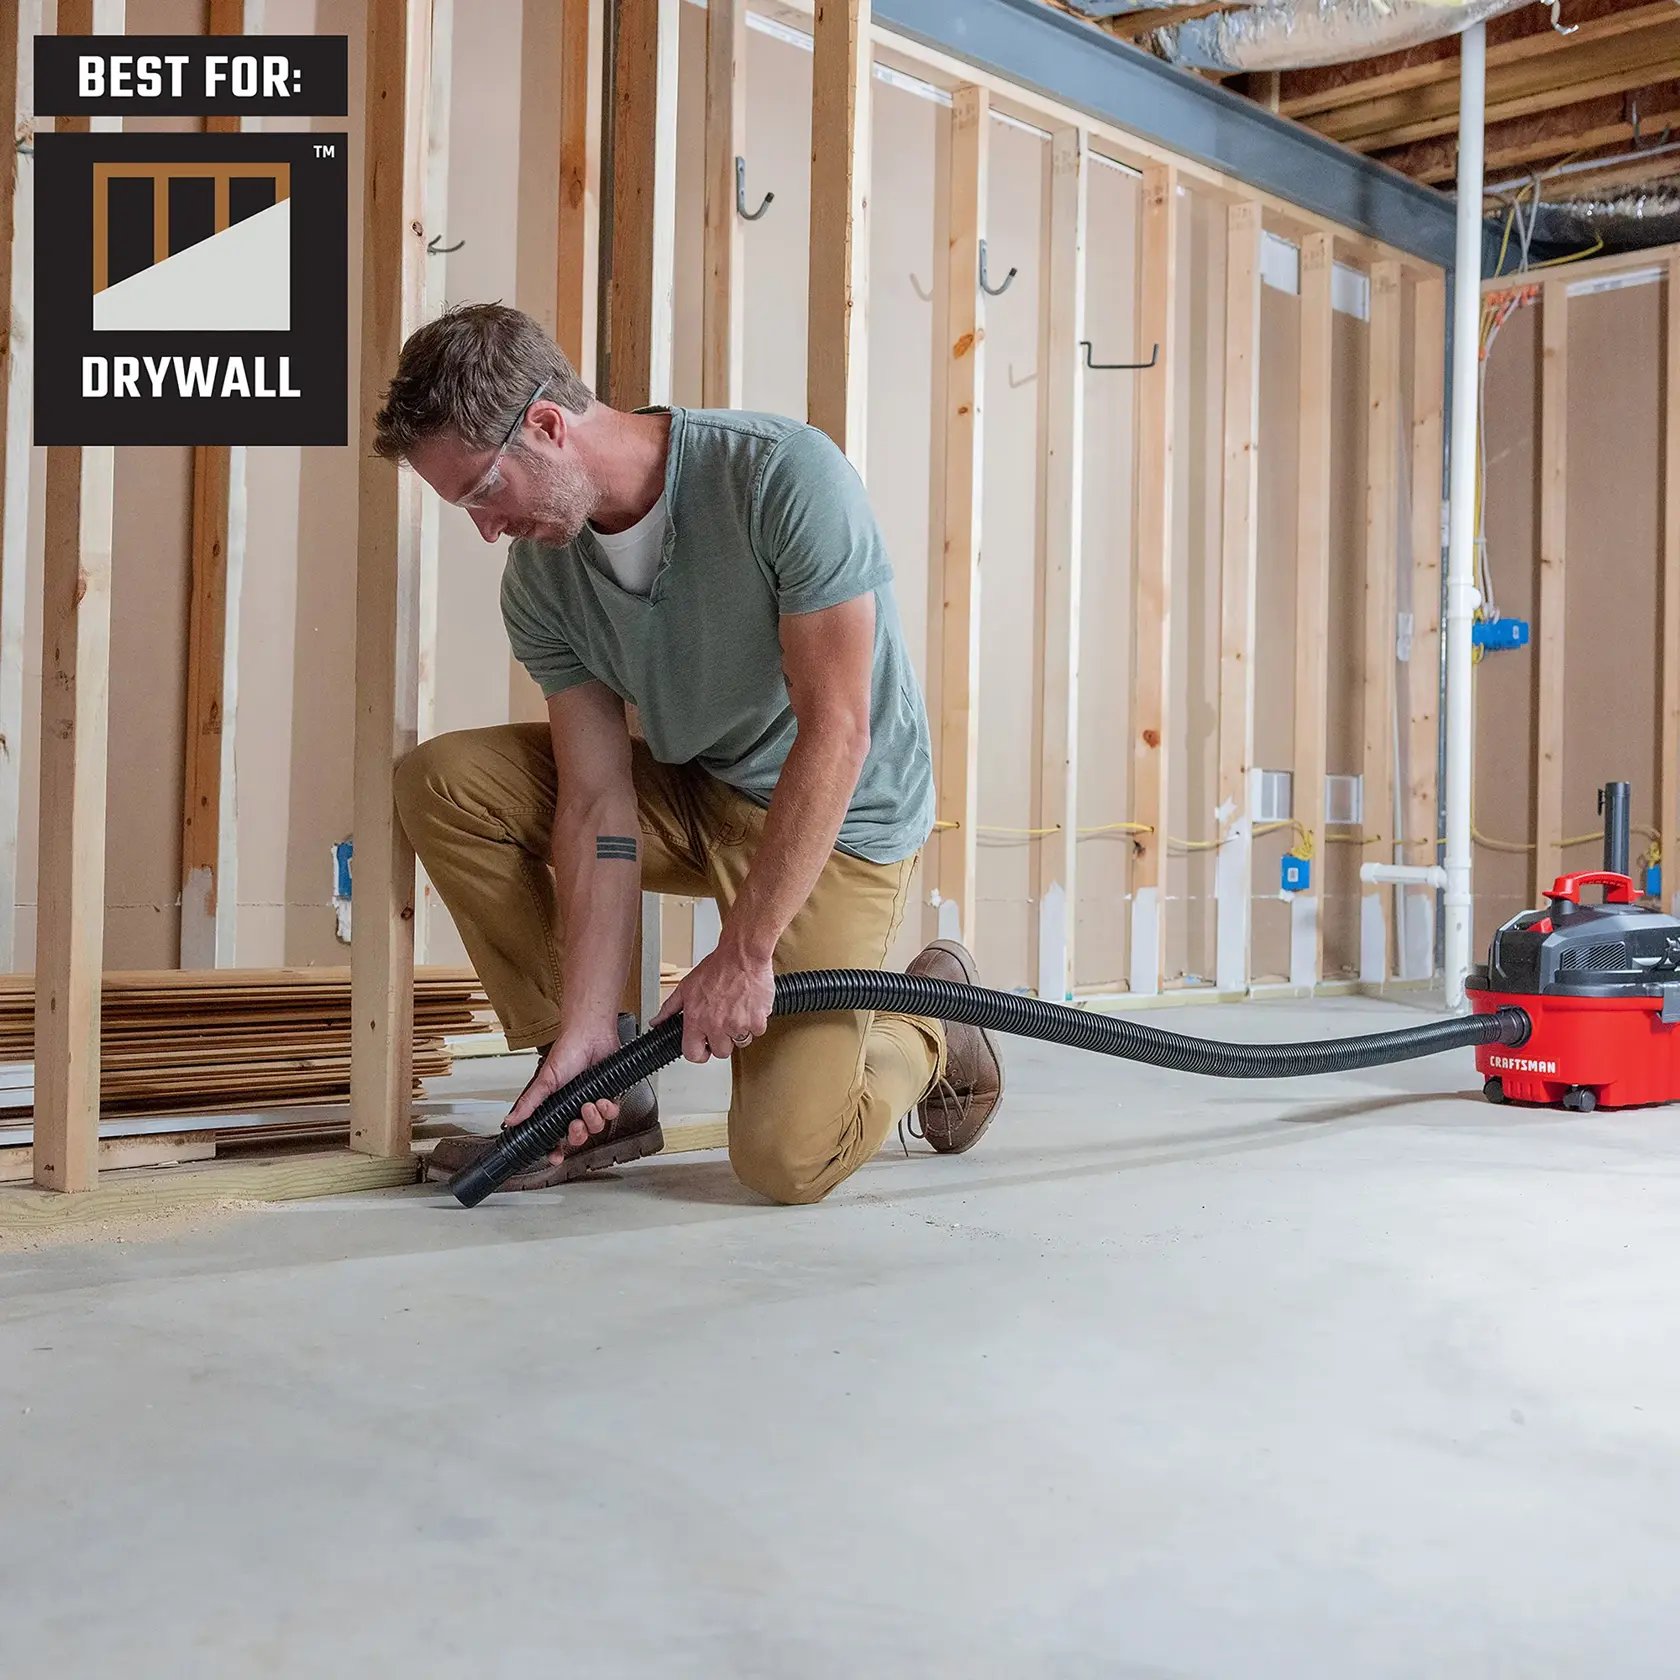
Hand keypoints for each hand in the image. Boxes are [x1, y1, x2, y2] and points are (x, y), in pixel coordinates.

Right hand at [504, 1024, 623, 1163]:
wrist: (591, 1035)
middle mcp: (574, 1107)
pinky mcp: (608, 1095)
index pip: (554, 1136)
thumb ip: (530, 1102)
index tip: (555, 1158)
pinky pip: (611, 1113)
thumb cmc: (568, 1051)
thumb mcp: (546, 1080)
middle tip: (575, 1124)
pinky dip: (608, 1109)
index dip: (555, 1150)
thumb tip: (511, 1119)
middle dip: (577, 1134)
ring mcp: (591, 1101)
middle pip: (577, 1136)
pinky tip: (602, 1099)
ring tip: (589, 1105)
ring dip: (593, 1119)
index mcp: (556, 1107)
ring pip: (595, 1127)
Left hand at [653, 942, 773, 1062]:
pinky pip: (757, 1032)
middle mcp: (716, 1025)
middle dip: (722, 1041)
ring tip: (737, 1012)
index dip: (699, 1054)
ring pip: (740, 1043)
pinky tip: (749, 1007)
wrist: (742, 955)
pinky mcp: (757, 1020)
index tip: (704, 1049)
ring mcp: (738, 1025)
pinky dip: (755, 1022)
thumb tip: (656, 1022)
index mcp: (696, 1019)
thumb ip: (670, 1008)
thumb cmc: (717, 967)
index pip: (693, 1053)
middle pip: (720, 1052)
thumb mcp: (686, 987)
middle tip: (724, 1024)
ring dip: (739, 1032)